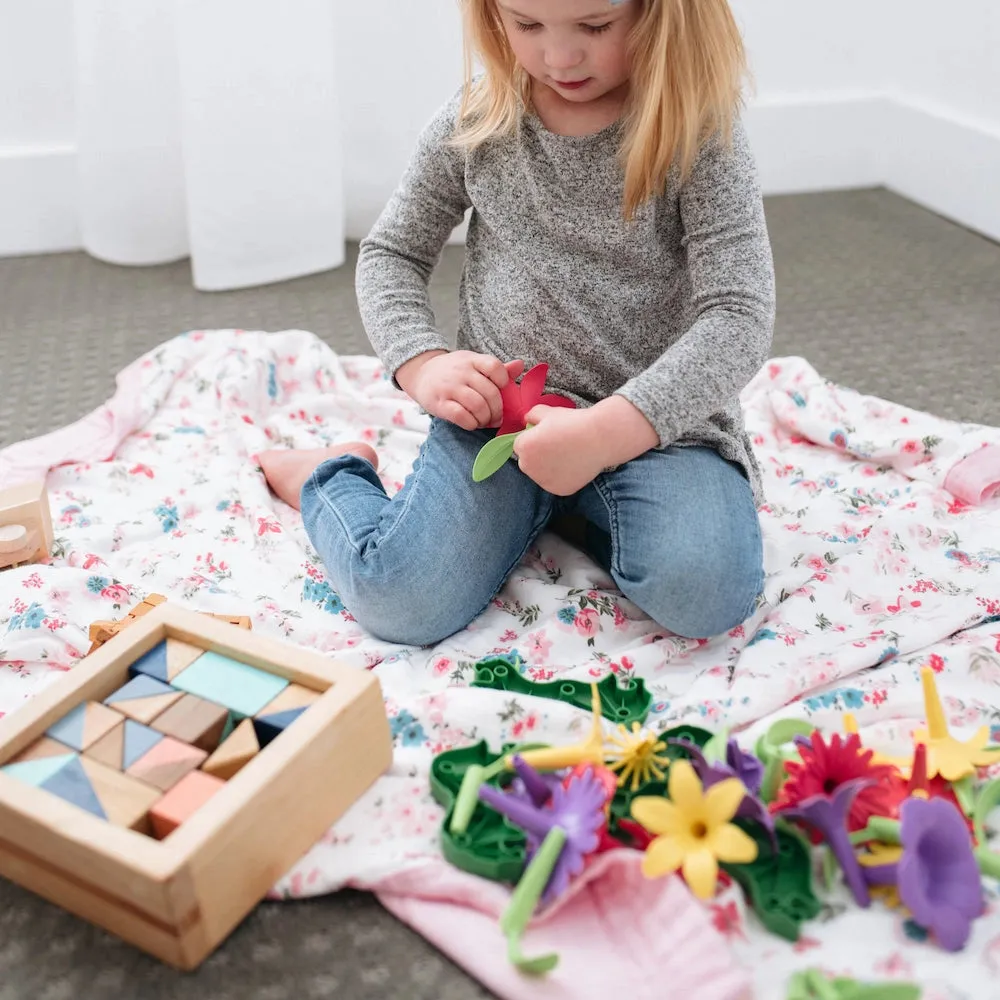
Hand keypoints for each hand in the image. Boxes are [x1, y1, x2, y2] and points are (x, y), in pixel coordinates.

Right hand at [396, 351, 523, 430]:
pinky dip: (472, 424)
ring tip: (484, 420)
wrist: (421, 373)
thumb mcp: (473, 364)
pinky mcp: (440, 403)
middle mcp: (461, 372)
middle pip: (490, 392)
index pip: (495, 367)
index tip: (501, 391)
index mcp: (473, 360)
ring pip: (478, 406)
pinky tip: (472, 423)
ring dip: (486, 419)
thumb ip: (497, 368)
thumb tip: (520, 365)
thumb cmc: (453, 371)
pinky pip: (462, 416)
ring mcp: (450, 387)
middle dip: (497, 410)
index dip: (503, 382)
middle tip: (496, 417)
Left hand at [513, 395, 660, 494]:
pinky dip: (560, 477)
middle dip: (537, 454)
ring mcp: (543, 481)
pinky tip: (572, 465)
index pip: (519, 444)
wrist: (600, 438)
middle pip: (527, 462)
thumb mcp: (546, 411)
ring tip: (566, 454)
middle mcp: (528, 467)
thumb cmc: (572, 422)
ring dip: (547, 467)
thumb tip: (526, 421)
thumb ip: (530, 416)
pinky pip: (554, 483)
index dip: (533, 438)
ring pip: (540, 474)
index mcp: (523, 447)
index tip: (547, 434)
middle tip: (557, 445)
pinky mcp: (558, 490)